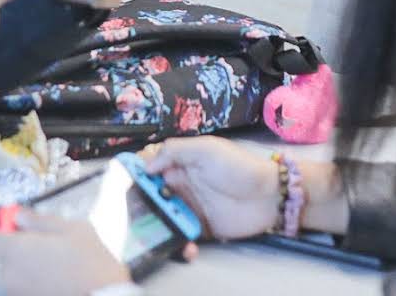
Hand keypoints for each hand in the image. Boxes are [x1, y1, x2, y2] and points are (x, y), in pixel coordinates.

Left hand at [0, 211, 130, 295]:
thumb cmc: (88, 262)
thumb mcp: (71, 229)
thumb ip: (39, 221)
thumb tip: (19, 216)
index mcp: (15, 251)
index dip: (4, 233)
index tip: (21, 229)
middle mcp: (10, 276)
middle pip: (5, 260)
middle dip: (20, 252)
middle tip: (48, 247)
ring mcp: (18, 294)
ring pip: (17, 276)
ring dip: (30, 269)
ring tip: (58, 266)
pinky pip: (27, 289)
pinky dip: (37, 284)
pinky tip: (59, 281)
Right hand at [144, 137, 280, 240]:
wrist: (269, 195)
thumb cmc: (238, 167)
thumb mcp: (206, 149)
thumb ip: (175, 151)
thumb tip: (146, 165)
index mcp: (181, 163)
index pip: (151, 166)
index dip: (137, 172)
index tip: (126, 181)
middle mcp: (182, 185)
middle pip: (152, 194)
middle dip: (142, 202)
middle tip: (138, 211)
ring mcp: (191, 207)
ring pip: (165, 217)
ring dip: (160, 225)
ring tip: (160, 231)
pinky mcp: (202, 228)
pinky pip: (184, 236)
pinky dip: (181, 243)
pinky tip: (186, 245)